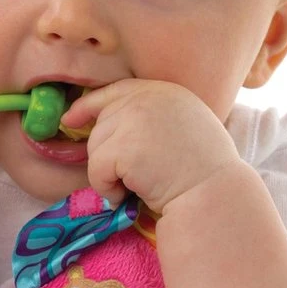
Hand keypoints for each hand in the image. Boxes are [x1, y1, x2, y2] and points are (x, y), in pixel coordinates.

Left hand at [59, 79, 242, 213]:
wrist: (215, 197)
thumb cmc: (205, 174)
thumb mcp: (186, 127)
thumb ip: (154, 117)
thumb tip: (109, 123)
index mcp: (167, 91)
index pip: (117, 90)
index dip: (90, 105)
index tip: (71, 119)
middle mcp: (150, 98)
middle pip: (102, 123)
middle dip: (107, 153)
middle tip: (131, 177)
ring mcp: (136, 120)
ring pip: (96, 147)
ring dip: (108, 174)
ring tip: (136, 186)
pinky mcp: (124, 147)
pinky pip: (96, 169)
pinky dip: (107, 188)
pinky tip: (130, 195)